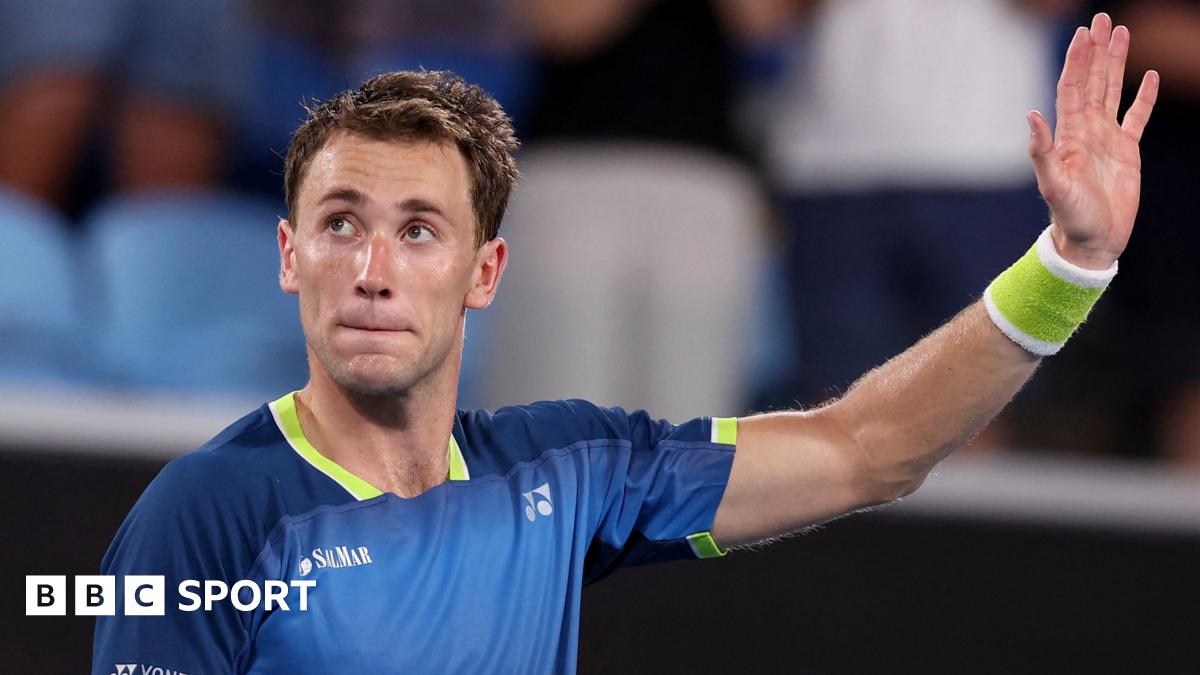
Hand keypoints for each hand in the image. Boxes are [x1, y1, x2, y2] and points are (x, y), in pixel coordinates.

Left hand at [1028, 12, 1158, 269]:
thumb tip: (1031, 115)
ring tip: (1121, 33)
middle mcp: (1087, 131)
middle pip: (1093, 80)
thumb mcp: (1052, 185)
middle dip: (1097, 50)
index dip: (1077, 61)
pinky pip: (1137, 117)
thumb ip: (1042, 151)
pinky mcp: (1127, 152)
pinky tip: (1149, 76)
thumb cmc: (1070, 218)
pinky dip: (1143, 97)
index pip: (1073, 88)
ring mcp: (1108, 139)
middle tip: (1102, 18)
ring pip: (1113, 91)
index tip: (1083, 34)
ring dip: (1117, 63)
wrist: (1091, 242)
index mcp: (1070, 135)